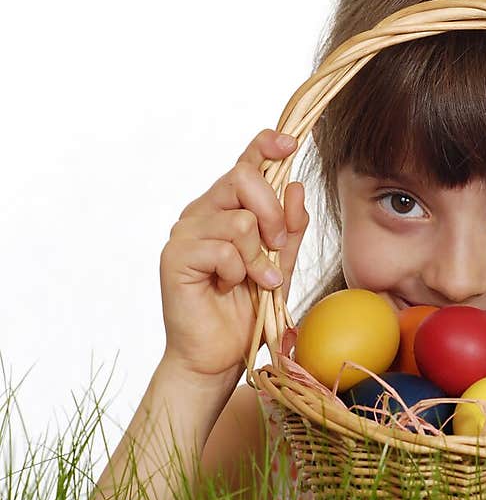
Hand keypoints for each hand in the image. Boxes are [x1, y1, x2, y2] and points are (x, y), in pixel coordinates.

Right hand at [159, 128, 308, 383]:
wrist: (217, 355)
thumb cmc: (246, 309)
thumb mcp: (280, 262)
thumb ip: (289, 227)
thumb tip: (296, 186)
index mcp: (226, 207)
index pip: (245, 163)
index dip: (266, 146)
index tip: (291, 144)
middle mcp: (202, 212)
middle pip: (243, 178)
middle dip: (273, 213)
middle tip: (276, 247)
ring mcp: (185, 232)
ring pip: (240, 219)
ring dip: (258, 256)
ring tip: (255, 280)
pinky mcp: (176, 257)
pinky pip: (223, 249)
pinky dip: (238, 272)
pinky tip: (232, 288)